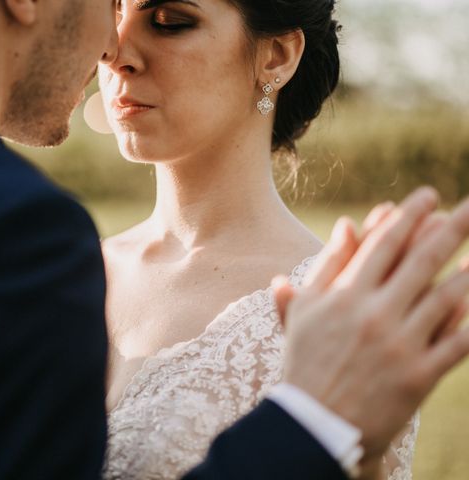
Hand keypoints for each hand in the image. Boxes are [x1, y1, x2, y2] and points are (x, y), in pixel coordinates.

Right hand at [273, 187, 468, 461]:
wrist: (314, 423)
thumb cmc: (305, 361)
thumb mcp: (304, 311)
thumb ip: (325, 266)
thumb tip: (345, 225)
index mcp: (344, 295)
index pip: (383, 244)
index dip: (408, 216)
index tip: (429, 195)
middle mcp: (374, 314)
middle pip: (420, 261)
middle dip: (450, 229)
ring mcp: (399, 345)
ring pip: (445, 297)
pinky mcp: (418, 376)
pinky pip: (457, 343)